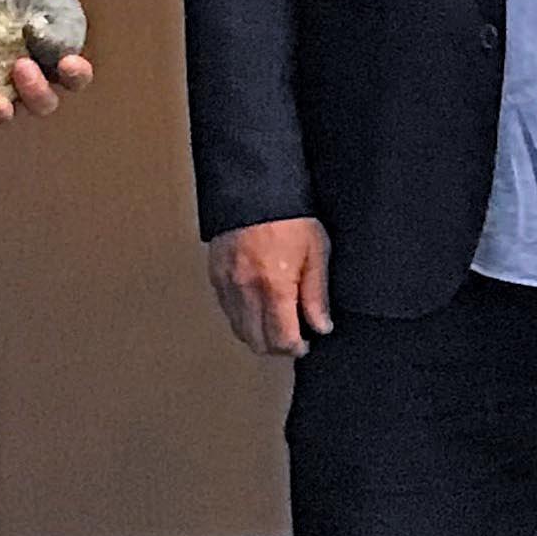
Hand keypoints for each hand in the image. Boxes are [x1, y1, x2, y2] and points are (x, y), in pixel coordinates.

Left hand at [0, 0, 95, 126]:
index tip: (70, 61)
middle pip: (44, 103)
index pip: (74, 77)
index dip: (76, 73)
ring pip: (8, 116)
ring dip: (4, 113)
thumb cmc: (6, 6)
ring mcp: (1, 99)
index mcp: (51, 63)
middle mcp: (29, 88)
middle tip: (21, 66)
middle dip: (37, 90)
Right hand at [208, 217, 331, 356]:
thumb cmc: (289, 215)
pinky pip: (227, 310)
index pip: (281, 339)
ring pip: (239, 330)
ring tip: (276, 321)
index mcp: (275, 286)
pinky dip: (242, 316)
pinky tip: (257, 305)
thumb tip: (321, 326)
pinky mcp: (215, 276)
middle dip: (277, 346)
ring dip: (258, 334)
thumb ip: (316, 294)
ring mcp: (227, 285)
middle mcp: (246, 291)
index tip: (305, 344)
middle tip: (292, 336)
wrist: (254, 187)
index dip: (295, 348)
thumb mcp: (316, 250)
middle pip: (257, 342)